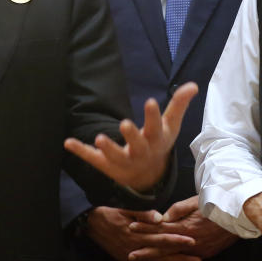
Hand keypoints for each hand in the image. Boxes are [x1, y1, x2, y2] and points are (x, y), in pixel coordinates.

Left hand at [65, 82, 196, 191]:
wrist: (147, 176)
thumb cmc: (158, 143)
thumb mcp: (170, 126)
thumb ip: (178, 105)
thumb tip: (193, 85)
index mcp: (155, 140)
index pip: (155, 128)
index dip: (153, 116)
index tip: (150, 101)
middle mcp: (140, 152)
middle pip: (136, 145)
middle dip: (131, 135)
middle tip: (124, 123)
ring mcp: (122, 161)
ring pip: (115, 156)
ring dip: (107, 148)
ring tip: (99, 137)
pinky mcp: (106, 165)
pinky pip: (93, 159)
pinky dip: (81, 151)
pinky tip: (68, 142)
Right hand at [85, 206, 198, 260]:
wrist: (92, 224)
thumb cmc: (110, 213)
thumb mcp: (125, 209)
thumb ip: (143, 214)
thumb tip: (160, 217)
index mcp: (138, 235)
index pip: (162, 238)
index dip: (177, 240)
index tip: (192, 241)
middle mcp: (137, 248)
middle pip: (163, 255)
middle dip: (181, 259)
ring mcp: (132, 256)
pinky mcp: (128, 260)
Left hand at [129, 196, 237, 259]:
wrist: (240, 215)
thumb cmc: (217, 203)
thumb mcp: (196, 201)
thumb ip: (179, 209)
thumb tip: (163, 217)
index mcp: (186, 227)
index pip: (160, 229)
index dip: (145, 228)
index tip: (131, 227)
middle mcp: (191, 242)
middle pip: (164, 248)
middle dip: (146, 252)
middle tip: (131, 256)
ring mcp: (198, 250)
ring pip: (174, 258)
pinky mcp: (206, 254)